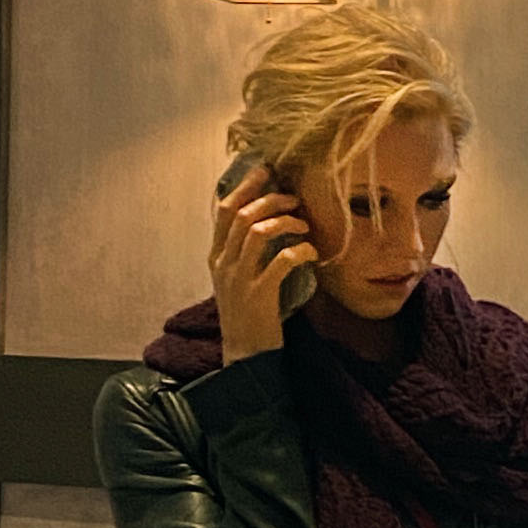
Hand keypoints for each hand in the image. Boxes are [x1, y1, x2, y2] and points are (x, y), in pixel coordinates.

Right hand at [209, 160, 318, 364]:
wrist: (244, 356)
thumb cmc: (247, 313)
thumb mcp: (237, 277)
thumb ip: (244, 250)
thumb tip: (268, 217)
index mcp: (216, 256)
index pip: (223, 210)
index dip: (245, 185)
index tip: (266, 170)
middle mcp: (223, 264)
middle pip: (241, 215)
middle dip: (270, 199)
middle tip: (293, 199)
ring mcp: (239, 279)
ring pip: (257, 232)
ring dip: (284, 221)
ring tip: (303, 224)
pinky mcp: (259, 295)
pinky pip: (281, 261)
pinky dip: (299, 250)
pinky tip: (311, 252)